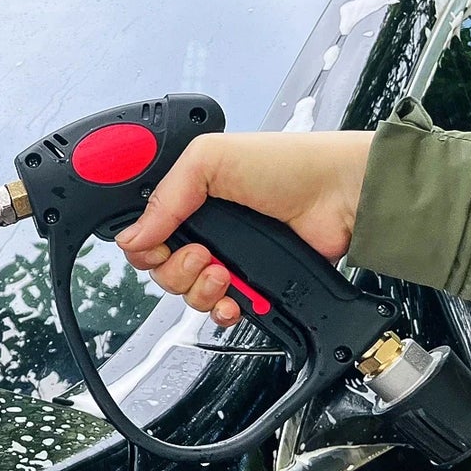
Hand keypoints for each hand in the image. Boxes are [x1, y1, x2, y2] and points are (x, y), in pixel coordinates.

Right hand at [114, 131, 372, 324]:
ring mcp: (227, 256)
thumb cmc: (284, 164)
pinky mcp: (252, 284)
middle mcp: (203, 227)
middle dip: (174, 268)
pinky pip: (219, 310)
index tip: (156, 245)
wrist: (339, 196)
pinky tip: (234, 296)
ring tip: (224, 271)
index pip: (143, 230)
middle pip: (160, 268)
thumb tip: (132, 235)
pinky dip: (221, 309)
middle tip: (201, 253)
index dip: (143, 244)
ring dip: (199, 289)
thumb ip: (165, 196)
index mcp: (186, 194)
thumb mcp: (209, 159)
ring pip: (186, 293)